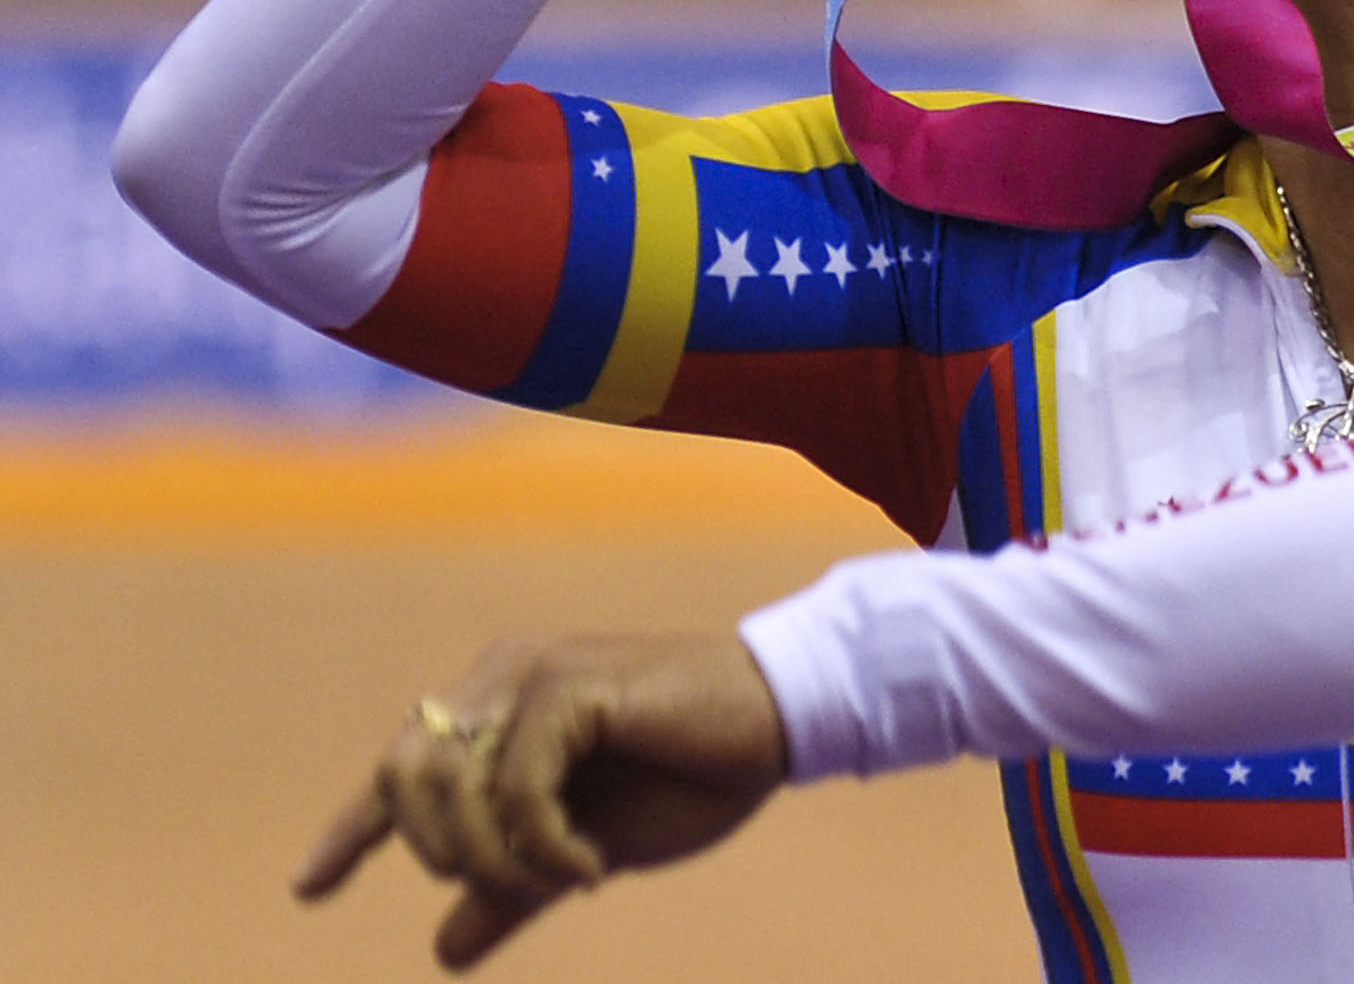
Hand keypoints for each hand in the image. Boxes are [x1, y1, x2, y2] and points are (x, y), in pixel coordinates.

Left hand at [294, 632, 787, 971]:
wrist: (776, 726)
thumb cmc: (690, 776)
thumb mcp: (587, 849)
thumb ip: (516, 887)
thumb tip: (444, 950)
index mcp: (499, 706)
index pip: (400, 771)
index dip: (351, 830)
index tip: (306, 888)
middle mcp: (501, 678)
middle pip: (405, 778)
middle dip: (444, 853)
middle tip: (514, 885)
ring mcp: (532, 676)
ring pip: (448, 785)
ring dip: (492, 857)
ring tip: (561, 879)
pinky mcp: (569, 687)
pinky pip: (514, 787)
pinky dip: (541, 846)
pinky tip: (588, 867)